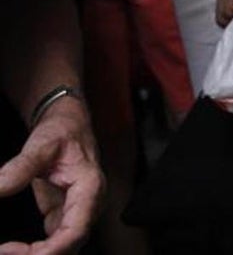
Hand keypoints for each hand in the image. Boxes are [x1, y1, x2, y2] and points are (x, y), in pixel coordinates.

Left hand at [0, 99, 102, 254]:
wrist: (70, 124)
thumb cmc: (63, 131)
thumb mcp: (41, 144)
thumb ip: (20, 167)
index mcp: (89, 187)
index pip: (76, 229)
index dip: (51, 249)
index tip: (18, 251)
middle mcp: (89, 204)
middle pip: (71, 245)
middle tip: (5, 251)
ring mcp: (78, 211)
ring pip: (64, 247)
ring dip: (37, 254)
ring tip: (6, 251)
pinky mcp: (65, 214)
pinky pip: (55, 241)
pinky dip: (35, 250)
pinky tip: (12, 249)